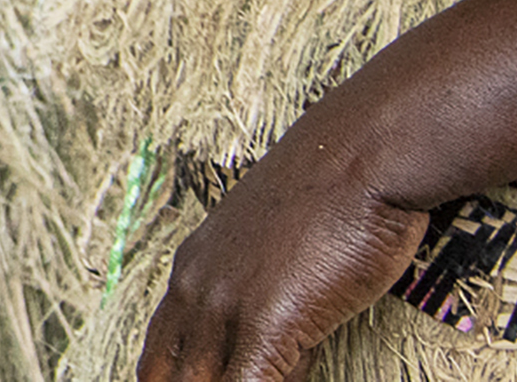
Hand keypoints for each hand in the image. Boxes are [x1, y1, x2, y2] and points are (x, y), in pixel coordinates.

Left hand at [135, 145, 428, 381]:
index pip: (158, 357)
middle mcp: (196, 289)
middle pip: (164, 376)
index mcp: (191, 272)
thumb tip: (270, 368)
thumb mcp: (276, 257)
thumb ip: (262, 312)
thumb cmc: (332, 202)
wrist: (358, 157)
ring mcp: (226, 306)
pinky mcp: (266, 321)